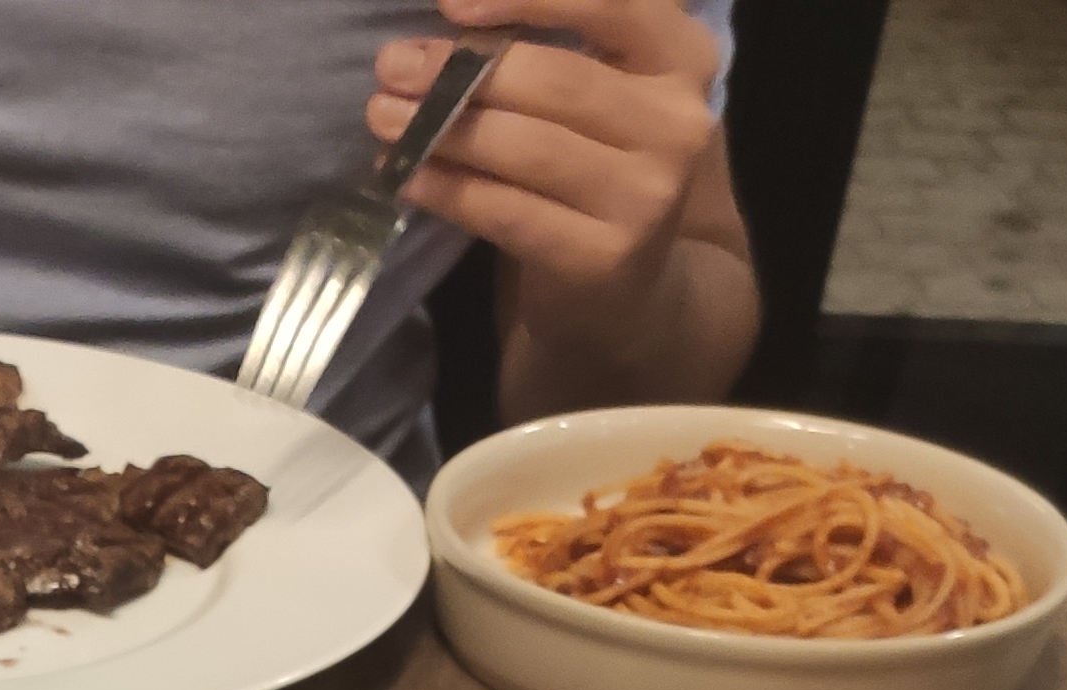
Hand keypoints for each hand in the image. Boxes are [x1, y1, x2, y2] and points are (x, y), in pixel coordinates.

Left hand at [366, 0, 757, 420]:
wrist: (626, 286)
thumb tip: (451, 19)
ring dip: (443, 128)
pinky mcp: (603, 255)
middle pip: (556, 80)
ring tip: (383, 117)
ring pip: (527, 147)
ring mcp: (647, 195)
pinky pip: (507, 211)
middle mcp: (679, 122)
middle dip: (460, 71)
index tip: (448, 4)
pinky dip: (447, 188)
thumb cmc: (595, 165)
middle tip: (392, 65)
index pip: (613, 5)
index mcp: (683, 57)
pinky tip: (404, 174)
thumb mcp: (600, 90)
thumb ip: (551, 45)